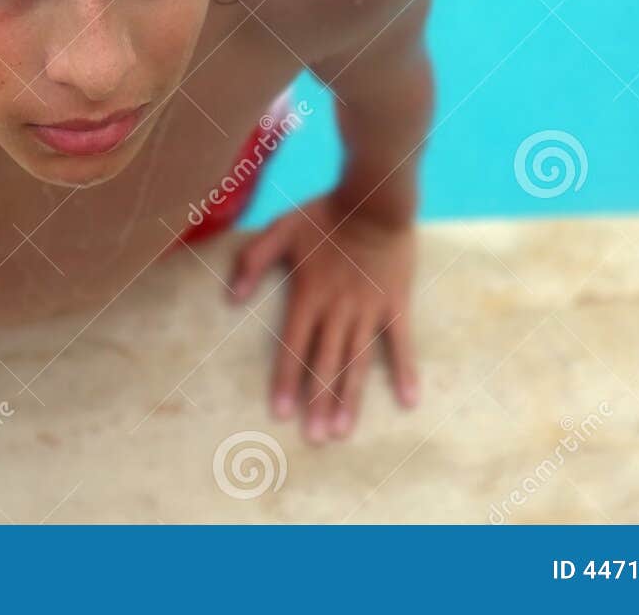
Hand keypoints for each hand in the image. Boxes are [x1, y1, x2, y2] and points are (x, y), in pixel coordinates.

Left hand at [228, 194, 418, 442]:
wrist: (374, 198)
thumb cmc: (325, 213)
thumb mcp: (279, 229)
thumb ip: (250, 261)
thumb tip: (230, 298)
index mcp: (308, 295)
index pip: (293, 346)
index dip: (285, 380)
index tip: (279, 413)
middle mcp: (338, 309)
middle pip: (326, 363)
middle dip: (318, 403)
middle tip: (315, 439)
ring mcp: (369, 309)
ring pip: (358, 361)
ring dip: (350, 398)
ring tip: (344, 432)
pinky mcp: (396, 303)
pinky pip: (401, 342)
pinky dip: (405, 371)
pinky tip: (408, 401)